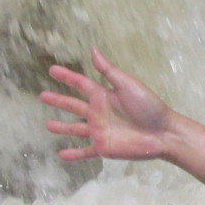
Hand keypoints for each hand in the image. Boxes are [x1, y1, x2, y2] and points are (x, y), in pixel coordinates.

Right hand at [43, 49, 179, 161]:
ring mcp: (100, 131)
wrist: (163, 132)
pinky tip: (61, 155)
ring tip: (47, 125)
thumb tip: (93, 49)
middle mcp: (99, 112)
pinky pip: (85, 152)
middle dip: (58, 100)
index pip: (80, 84)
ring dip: (62, 128)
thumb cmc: (148, 106)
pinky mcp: (104, 147)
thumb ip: (108, 70)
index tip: (52, 69)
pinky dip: (73, 154)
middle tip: (42, 96)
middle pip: (73, 105)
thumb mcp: (127, 85)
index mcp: (103, 96)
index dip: (66, 77)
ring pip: (75, 129)